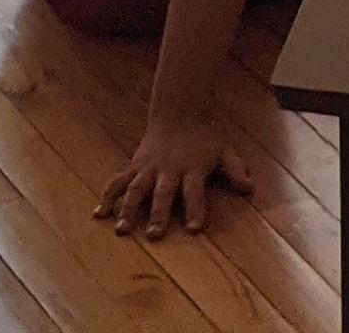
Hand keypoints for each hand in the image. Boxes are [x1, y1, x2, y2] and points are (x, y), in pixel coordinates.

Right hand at [98, 116, 254, 238]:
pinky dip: (107, 197)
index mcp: (192, 169)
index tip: (195, 230)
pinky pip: (118, 182)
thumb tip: (249, 189)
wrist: (178, 112)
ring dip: (128, 209)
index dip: (197, 210)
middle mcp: (168, 170)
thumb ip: (236, 171)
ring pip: (136, 189)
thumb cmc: (204, 139)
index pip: (195, 192)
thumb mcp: (225, 151)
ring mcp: (148, 168)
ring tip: (121, 229)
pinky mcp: (134, 166)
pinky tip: (98, 214)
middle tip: (154, 235)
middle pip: (163, 193)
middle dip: (158, 213)